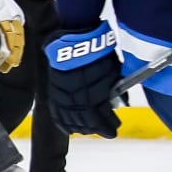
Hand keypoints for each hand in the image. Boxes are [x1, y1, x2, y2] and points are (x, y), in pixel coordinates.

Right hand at [45, 22, 122, 138]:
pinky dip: (64, 124)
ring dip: (82, 128)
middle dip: (98, 128)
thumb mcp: (112, 72)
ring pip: (72, 122)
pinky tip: (70, 128)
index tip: (115, 128)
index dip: (110, 127)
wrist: (74, 41)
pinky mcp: (53, 95)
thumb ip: (114, 89)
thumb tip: (118, 98)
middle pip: (88, 124)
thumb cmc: (96, 54)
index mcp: (95, 98)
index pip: (103, 121)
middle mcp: (78, 102)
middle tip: (105, 129)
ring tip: (90, 129)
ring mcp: (64, 100)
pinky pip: (58, 115)